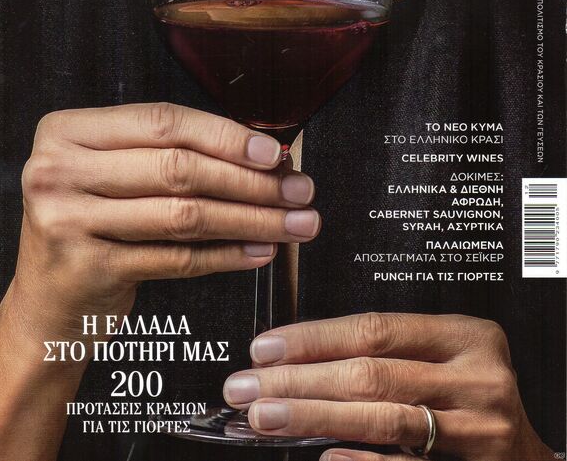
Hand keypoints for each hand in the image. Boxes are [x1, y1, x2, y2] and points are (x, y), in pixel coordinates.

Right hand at [9, 103, 319, 343]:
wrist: (46, 302)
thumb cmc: (91, 222)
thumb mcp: (110, 172)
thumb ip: (168, 152)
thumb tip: (261, 153)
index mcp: (67, 131)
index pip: (163, 121)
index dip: (225, 135)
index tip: (274, 152)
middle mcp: (58, 170)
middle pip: (178, 167)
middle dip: (251, 181)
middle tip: (299, 191)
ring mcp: (68, 220)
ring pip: (184, 215)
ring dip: (251, 218)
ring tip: (295, 222)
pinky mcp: (88, 269)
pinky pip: (177, 258)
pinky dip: (226, 255)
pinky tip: (260, 251)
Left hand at [223, 313, 554, 460]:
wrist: (529, 458)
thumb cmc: (473, 397)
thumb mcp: (445, 358)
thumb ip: (390, 354)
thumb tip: (300, 359)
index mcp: (466, 336)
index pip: (375, 329)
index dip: (314, 338)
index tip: (265, 348)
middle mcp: (477, 378)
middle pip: (371, 374)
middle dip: (300, 379)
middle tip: (248, 387)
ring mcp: (480, 430)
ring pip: (381, 418)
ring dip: (313, 416)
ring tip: (265, 416)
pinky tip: (323, 455)